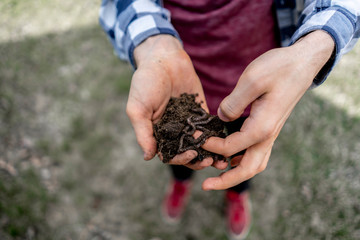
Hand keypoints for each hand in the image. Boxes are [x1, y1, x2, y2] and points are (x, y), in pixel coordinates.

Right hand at [127, 35, 227, 169]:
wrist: (164, 58)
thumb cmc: (146, 82)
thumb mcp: (137, 108)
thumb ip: (143, 133)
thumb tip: (148, 157)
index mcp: (157, 133)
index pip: (170, 154)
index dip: (180, 159)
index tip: (191, 155)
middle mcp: (173, 130)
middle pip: (187, 152)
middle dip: (198, 160)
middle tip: (210, 162)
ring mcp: (188, 122)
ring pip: (200, 143)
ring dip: (210, 153)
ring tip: (222, 159)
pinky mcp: (201, 111)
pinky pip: (209, 127)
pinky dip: (217, 136)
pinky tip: (227, 141)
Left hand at [201, 30, 334, 189]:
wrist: (303, 62)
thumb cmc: (279, 68)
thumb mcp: (252, 80)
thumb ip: (233, 103)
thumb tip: (220, 118)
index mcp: (262, 127)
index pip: (231, 147)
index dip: (210, 145)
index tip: (194, 134)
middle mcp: (268, 135)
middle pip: (248, 169)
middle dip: (226, 180)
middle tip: (205, 185)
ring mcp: (270, 133)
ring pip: (254, 163)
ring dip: (234, 172)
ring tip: (215, 174)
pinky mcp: (269, 127)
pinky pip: (256, 151)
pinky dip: (242, 159)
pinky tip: (229, 155)